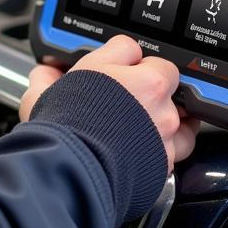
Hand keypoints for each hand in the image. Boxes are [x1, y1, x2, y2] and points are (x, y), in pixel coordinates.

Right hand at [19, 35, 199, 170]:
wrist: (69, 173)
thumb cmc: (64, 129)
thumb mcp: (50, 85)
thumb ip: (53, 72)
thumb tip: (48, 70)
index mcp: (144, 79)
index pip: (143, 54)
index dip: (127, 61)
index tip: (115, 70)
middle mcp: (161, 107)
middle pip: (165, 86)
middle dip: (147, 90)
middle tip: (124, 99)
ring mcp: (165, 138)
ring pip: (179, 121)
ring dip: (164, 121)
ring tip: (142, 125)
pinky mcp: (162, 167)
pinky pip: (172, 153)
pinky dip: (161, 150)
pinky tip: (144, 149)